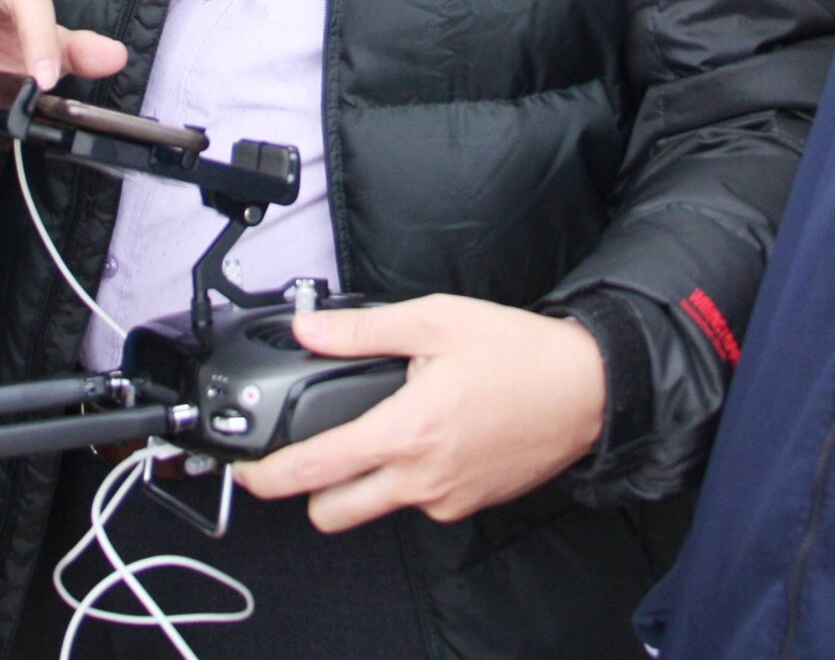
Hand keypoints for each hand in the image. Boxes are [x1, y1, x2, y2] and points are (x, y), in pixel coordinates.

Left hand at [232, 295, 605, 532]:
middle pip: (332, 513)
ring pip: (377, 508)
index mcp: (405, 432)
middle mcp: (421, 477)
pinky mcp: (468, 504)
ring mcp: (446, 497)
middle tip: (310, 456)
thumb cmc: (520, 354)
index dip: (266, 476)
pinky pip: (420, 501)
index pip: (314, 470)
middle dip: (310, 492)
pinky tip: (428, 438)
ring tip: (378, 434)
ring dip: (362, 484)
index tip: (245, 470)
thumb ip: (363, 331)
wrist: (588, 389)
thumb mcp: (437, 322)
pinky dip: (409, 479)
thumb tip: (309, 329)